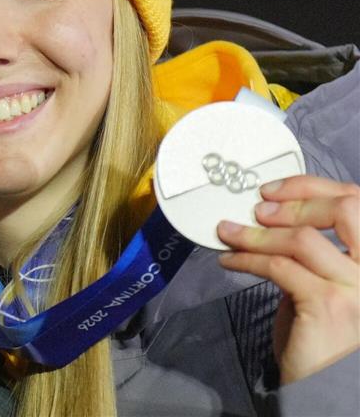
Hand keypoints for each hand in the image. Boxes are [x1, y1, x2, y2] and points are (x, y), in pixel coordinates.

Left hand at [217, 175, 359, 384]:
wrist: (328, 388)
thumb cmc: (324, 338)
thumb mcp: (326, 285)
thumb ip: (314, 253)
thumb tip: (273, 217)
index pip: (359, 203)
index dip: (313, 188)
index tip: (274, 189)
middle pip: (346, 209)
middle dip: (295, 200)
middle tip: (256, 209)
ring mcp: (359, 289)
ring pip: (303, 238)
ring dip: (258, 232)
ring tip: (229, 234)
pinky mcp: (330, 306)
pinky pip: (280, 267)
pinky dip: (247, 258)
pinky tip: (230, 261)